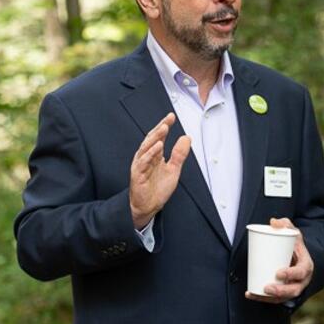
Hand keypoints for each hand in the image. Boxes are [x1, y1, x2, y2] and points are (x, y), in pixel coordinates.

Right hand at [129, 113, 190, 229]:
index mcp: (154, 155)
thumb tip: (186, 138)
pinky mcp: (137, 174)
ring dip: (155, 137)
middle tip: (168, 119)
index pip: (159, 137)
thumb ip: (179, 154)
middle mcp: (146, 157)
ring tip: (163, 128)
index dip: (164, 126)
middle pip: (152, 139)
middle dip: (160, 128)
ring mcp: (140, 165)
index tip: (171, 116)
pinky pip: (143, 162)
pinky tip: (157, 146)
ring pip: (146, 148)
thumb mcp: (174, 170)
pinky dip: (150, 153)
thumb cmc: (158, 189)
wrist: (148, 207)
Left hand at [245, 217, 313, 303]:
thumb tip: (273, 221)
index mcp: (306, 266)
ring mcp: (294, 288)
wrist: (298, 256)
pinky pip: (275, 300)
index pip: (301, 272)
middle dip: (280, 291)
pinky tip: (250, 294)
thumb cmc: (295, 245)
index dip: (291, 274)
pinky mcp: (284, 293)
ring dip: (269, 298)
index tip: (278, 273)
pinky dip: (262, 298)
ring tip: (255, 293)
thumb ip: (285, 225)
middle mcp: (302, 280)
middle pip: (294, 290)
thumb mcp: (294, 233)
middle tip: (266, 287)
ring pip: (283, 298)